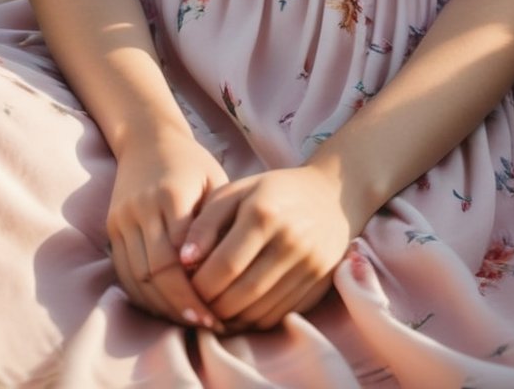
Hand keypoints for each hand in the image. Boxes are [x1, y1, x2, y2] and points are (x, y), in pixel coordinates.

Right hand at [107, 126, 229, 329]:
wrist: (149, 139)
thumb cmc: (192, 164)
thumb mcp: (214, 183)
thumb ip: (216, 225)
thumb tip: (223, 275)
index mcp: (170, 194)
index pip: (178, 256)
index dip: (195, 290)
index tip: (216, 313)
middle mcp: (141, 207)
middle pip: (155, 272)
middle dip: (179, 306)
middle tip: (206, 325)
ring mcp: (122, 219)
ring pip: (136, 278)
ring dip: (161, 307)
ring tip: (187, 322)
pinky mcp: (111, 228)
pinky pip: (123, 273)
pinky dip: (142, 296)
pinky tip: (165, 308)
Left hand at [178, 164, 354, 331]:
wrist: (330, 197)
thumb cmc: (271, 193)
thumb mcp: (236, 192)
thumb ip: (205, 222)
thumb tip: (183, 261)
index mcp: (265, 213)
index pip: (224, 265)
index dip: (199, 284)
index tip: (186, 285)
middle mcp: (290, 242)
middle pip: (240, 294)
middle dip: (212, 307)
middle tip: (198, 302)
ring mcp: (308, 267)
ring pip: (258, 312)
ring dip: (231, 319)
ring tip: (215, 308)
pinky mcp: (318, 286)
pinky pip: (277, 317)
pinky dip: (253, 320)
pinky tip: (241, 309)